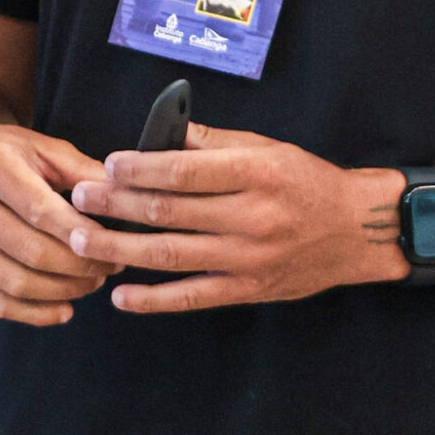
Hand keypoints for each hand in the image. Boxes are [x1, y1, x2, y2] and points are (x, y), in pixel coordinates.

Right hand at [0, 116, 109, 324]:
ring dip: (62, 292)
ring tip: (91, 284)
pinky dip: (34, 314)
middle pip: (31, 252)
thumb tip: (128, 197)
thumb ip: (83, 172)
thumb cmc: (3, 153)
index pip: (42, 211)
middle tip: (109, 268)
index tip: (114, 245)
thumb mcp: (41, 148)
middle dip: (79, 267)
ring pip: (14, 283)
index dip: (82, 235)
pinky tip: (64, 309)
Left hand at [60, 124, 406, 313]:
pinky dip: (153, 300)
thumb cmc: (307, 181)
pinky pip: (192, 297)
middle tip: (79, 198)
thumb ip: (214, 142)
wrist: (355, 230)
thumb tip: (161, 134)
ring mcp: (248, 258)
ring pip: (171, 255)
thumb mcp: (269, 148)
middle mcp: (251, 216)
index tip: (107, 165)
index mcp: (257, 173)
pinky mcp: (247, 290)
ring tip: (81, 242)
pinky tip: (121, 296)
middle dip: (116, 205)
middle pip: (169, 211)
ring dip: (120, 250)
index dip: (140, 168)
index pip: (185, 171)